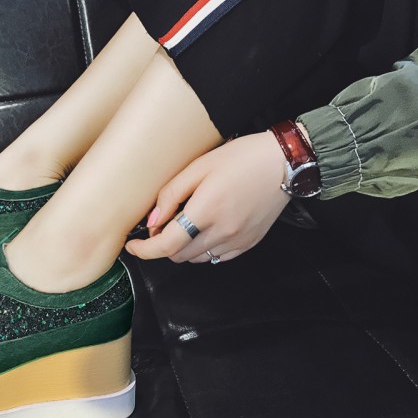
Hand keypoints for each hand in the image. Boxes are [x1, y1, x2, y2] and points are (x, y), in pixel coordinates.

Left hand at [125, 131, 290, 262]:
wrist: (284, 164)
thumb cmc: (242, 158)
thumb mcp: (198, 167)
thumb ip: (171, 195)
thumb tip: (152, 221)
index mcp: (206, 210)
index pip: (166, 244)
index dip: (144, 250)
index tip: (133, 246)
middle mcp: (222, 231)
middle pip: (178, 255)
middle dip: (163, 244)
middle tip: (164, 223)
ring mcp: (237, 240)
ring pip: (196, 259)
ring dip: (183, 247)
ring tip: (187, 222)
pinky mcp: (248, 243)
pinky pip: (217, 257)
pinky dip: (203, 248)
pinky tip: (206, 228)